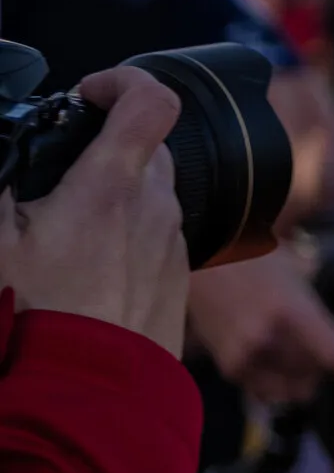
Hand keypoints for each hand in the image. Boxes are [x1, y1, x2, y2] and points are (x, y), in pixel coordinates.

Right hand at [0, 67, 189, 347]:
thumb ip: (4, 188)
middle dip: (109, 145)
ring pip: (154, 193)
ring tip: (65, 224)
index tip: (90, 92)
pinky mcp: (177, 278)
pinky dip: (128, 232)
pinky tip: (88, 263)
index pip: (152, 100)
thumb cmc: (35, 318)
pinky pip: (157, 235)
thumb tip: (10, 162)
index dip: (123, 80)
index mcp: (112, 186)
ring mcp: (172, 243)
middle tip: (61, 168)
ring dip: (117, 192)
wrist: (88, 393)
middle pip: (149, 147)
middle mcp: (155, 207)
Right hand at [186, 250, 333, 403]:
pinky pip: (266, 390)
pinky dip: (277, 381)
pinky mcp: (228, 366)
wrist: (205, 257)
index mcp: (291, 311)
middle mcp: (268, 338)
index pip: (333, 353)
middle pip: (315, 375)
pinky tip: (272, 356)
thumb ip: (318, 316)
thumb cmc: (256, 260)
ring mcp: (245, 355)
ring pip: (292, 388)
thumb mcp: (298, 277)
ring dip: (301, 378)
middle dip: (324, 367)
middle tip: (320, 347)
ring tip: (293, 349)